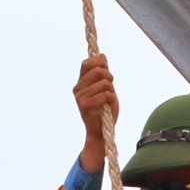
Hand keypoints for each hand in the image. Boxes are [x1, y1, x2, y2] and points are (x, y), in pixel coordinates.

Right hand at [74, 54, 117, 171]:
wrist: (100, 133)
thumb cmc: (105, 110)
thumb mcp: (105, 88)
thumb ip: (103, 74)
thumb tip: (102, 56)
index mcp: (81, 83)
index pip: (87, 63)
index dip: (99, 62)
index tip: (106, 69)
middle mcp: (78, 89)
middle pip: (98, 70)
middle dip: (110, 77)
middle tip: (111, 87)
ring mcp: (80, 97)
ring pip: (105, 83)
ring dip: (112, 91)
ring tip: (108, 100)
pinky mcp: (85, 106)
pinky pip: (106, 94)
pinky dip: (111, 99)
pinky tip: (107, 107)